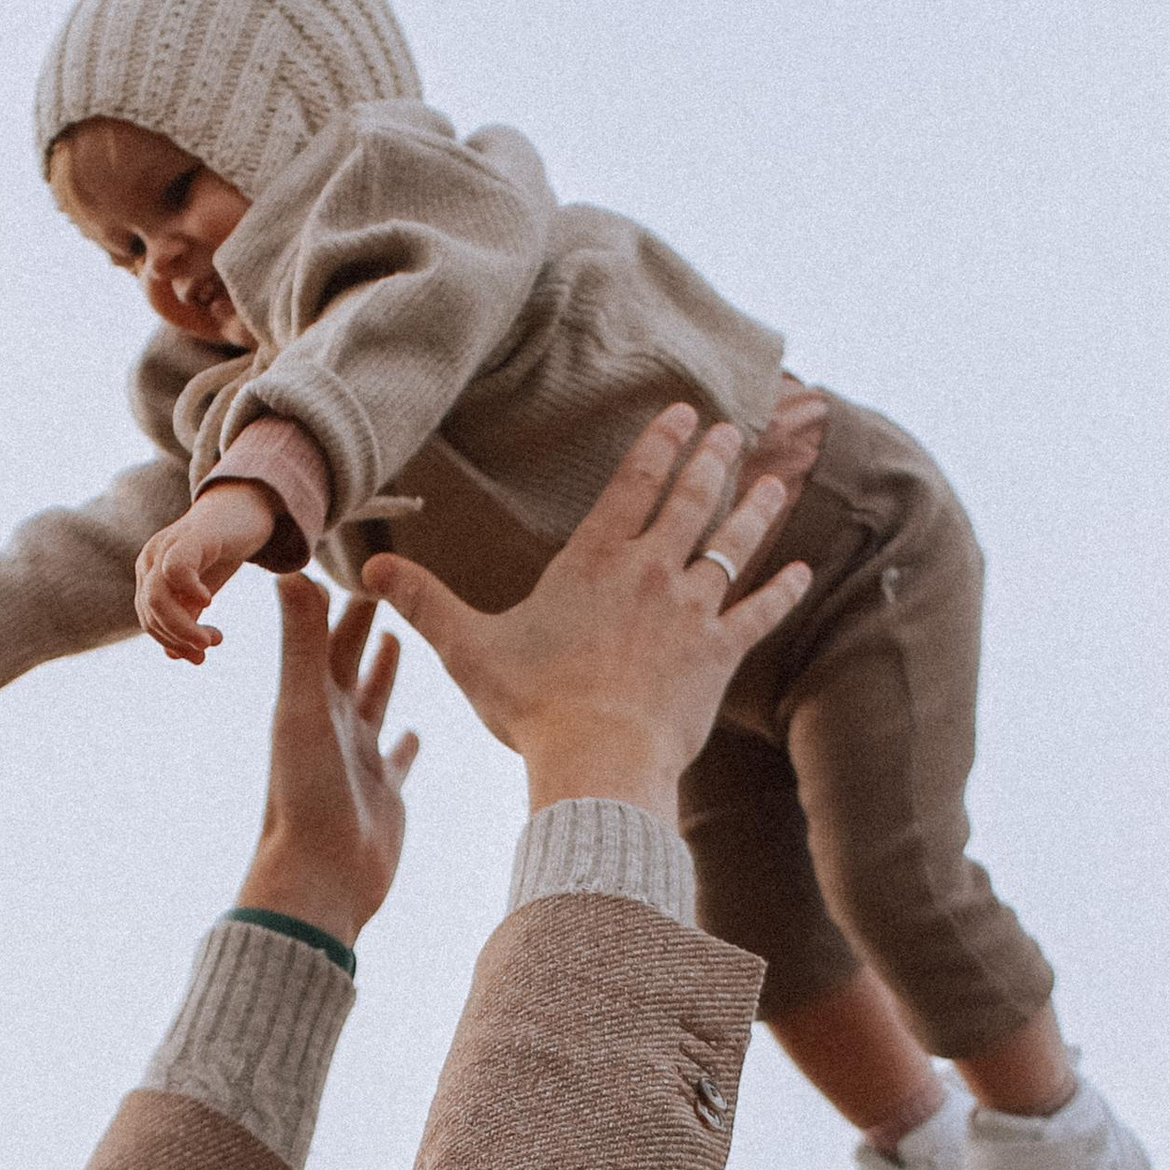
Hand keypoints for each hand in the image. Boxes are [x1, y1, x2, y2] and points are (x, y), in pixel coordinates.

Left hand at [136, 483, 283, 665]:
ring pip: (157, 598)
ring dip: (183, 627)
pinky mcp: (190, 536)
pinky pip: (175, 569)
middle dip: (178, 639)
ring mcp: (167, 546)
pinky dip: (189, 591)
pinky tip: (209, 600)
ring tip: (212, 638)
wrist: (244, 507)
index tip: (201, 657)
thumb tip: (173, 656)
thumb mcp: (200, 591)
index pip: (149, 621)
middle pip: (150, 613)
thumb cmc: (220, 551)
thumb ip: (186, 618)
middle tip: (209, 647)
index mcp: (149, 576)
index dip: (172, 643)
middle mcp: (151, 560)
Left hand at [235, 579, 420, 946]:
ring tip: (398, 641)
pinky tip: (416, 732)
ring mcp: (357, 760)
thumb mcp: (303, 709)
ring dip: (382, 673)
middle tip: (385, 585)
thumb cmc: (306, 795)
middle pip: (348, 662)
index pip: (326, 636)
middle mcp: (332, 726)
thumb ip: (300, 642)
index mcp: (309, 702)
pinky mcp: (383, 793)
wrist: (319, 877)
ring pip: (372, 704)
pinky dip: (406, 742)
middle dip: (364, 624)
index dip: (340, 600)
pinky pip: (396, 759)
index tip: (355, 561)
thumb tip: (289, 572)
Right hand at [362, 408, 810, 819]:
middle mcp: (651, 571)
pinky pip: (759, 612)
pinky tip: (802, 572)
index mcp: (595, 561)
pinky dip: (782, 591)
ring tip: (774, 480)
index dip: (659, 442)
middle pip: (691, 499)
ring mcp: (691, 609)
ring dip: (755, 508)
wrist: (598, 758)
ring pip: (733, 544)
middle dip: (712, 458)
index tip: (682, 411)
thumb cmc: (532, 705)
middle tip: (732, 427)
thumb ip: (425, 602)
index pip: (633, 484)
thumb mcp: (468, 648)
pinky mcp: (719, 654)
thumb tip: (367, 569)